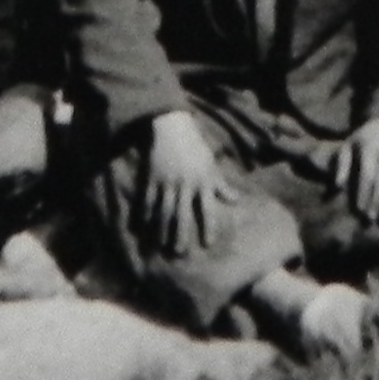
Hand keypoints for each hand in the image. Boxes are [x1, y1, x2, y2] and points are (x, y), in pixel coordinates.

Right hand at [136, 113, 222, 258]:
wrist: (172, 126)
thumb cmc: (195, 147)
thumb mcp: (211, 164)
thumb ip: (221, 185)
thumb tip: (236, 201)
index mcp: (202, 181)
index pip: (207, 209)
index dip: (208, 227)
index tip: (207, 244)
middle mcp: (185, 184)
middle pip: (182, 214)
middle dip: (180, 234)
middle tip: (179, 253)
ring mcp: (167, 181)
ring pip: (164, 210)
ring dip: (161, 229)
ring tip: (159, 246)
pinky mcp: (152, 177)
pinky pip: (148, 199)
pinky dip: (145, 214)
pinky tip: (143, 227)